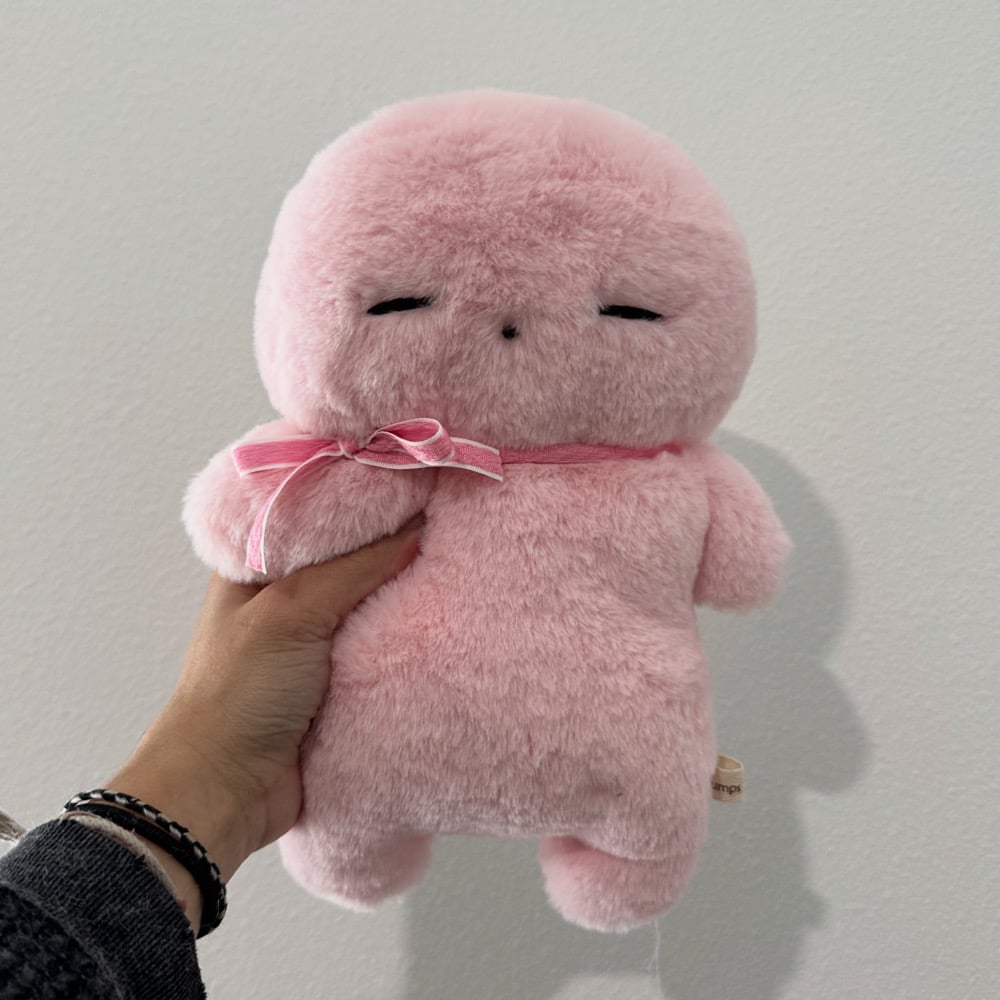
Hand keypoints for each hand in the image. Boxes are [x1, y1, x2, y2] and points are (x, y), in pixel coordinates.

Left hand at [106, 517, 422, 927]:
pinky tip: (445, 617)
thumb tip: (418, 528)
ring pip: (371, 600)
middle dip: (393, 541)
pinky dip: (407, 637)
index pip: (317, 512)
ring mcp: (315, 640)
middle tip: (448, 515)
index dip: (361, 495)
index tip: (414, 477)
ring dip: (405, 592)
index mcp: (258, 565)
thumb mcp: (291, 611)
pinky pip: (382, 645)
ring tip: (458, 558)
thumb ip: (355, 567)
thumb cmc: (239, 692)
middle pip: (351, 556)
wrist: (227, 791)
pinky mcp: (340, 679)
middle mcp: (288, 596)